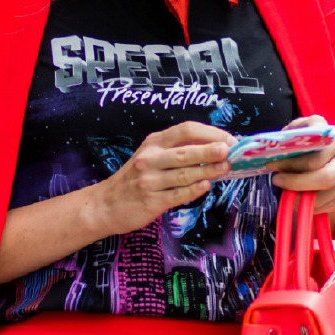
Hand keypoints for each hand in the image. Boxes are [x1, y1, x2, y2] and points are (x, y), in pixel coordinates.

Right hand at [93, 122, 231, 235]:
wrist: (106, 205)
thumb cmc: (135, 178)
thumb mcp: (151, 156)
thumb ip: (177, 150)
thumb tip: (215, 148)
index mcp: (154, 143)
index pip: (185, 130)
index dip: (210, 133)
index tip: (228, 140)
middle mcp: (150, 159)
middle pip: (185, 151)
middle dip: (210, 150)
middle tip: (229, 151)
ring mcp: (150, 181)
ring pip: (184, 174)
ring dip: (207, 170)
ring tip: (225, 168)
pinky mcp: (151, 201)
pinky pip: (177, 195)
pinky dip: (193, 190)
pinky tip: (206, 186)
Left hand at [270, 115, 334, 213]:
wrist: (317, 156)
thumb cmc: (301, 146)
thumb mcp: (293, 136)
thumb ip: (286, 139)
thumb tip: (276, 150)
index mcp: (332, 135)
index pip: (316, 155)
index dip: (292, 163)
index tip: (272, 166)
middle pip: (326, 177)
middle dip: (297, 183)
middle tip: (277, 182)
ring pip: (326, 194)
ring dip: (302, 197)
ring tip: (285, 192)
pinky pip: (329, 204)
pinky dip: (311, 206)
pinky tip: (298, 199)